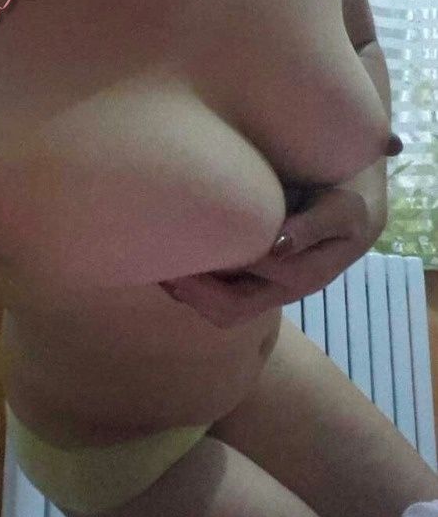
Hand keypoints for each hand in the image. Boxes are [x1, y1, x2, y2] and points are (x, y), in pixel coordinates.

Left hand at [160, 184, 379, 327]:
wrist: (356, 214)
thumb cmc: (348, 205)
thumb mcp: (342, 211)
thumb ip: (313, 226)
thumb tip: (278, 244)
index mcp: (306, 275)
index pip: (254, 277)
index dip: (220, 263)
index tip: (189, 242)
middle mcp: (285, 291)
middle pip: (233, 309)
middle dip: (195, 292)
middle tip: (162, 266)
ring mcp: (270, 292)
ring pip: (225, 311)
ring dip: (191, 296)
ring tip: (160, 270)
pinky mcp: (258, 286)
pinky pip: (223, 300)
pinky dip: (195, 290)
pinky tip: (172, 268)